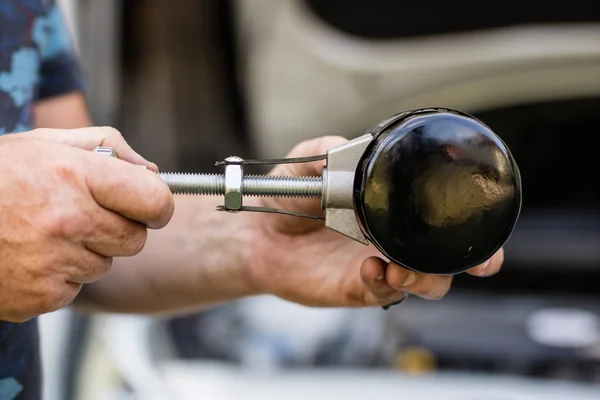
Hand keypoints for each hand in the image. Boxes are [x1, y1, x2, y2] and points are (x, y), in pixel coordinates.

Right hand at [0, 127, 173, 321]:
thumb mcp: (45, 143)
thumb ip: (106, 149)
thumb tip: (152, 172)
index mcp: (74, 176)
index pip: (155, 200)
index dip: (157, 204)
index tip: (150, 206)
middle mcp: (68, 220)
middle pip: (136, 239)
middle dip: (120, 228)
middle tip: (85, 216)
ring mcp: (54, 262)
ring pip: (104, 265)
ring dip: (86, 252)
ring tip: (44, 232)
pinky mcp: (40, 296)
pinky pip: (75, 289)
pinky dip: (60, 277)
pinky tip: (30, 256)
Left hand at [246, 136, 503, 307]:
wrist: (258, 231)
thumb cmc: (288, 196)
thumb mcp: (304, 165)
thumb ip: (323, 152)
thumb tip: (345, 148)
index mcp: (391, 207)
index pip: (441, 216)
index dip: (472, 222)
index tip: (489, 220)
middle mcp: (393, 237)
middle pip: (449, 258)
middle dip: (473, 262)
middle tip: (476, 262)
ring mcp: (379, 263)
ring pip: (426, 283)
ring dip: (425, 277)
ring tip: (400, 265)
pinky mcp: (357, 286)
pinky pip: (384, 292)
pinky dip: (385, 282)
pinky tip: (369, 267)